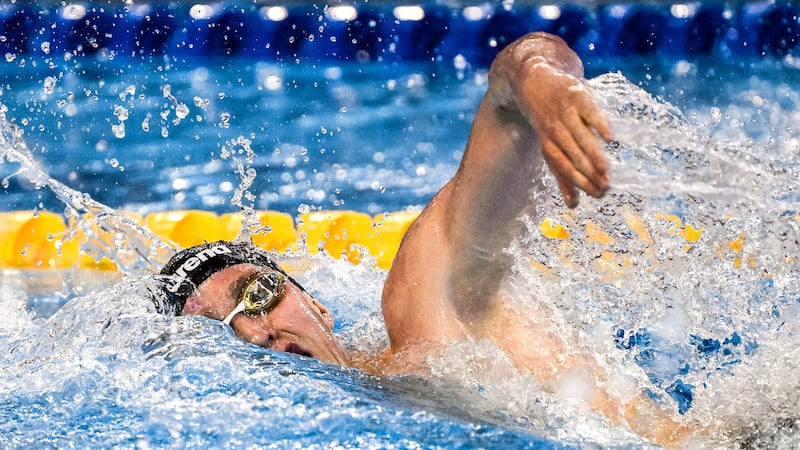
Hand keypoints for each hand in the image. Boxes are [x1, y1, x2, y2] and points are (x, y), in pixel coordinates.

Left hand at [519, 63, 613, 207]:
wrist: (532, 78)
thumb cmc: (546, 119)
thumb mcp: (549, 144)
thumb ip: (561, 174)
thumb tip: (573, 205)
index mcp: (548, 143)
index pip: (564, 168)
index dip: (579, 183)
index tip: (597, 195)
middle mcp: (554, 129)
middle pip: (573, 156)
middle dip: (589, 174)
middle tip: (606, 188)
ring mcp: (565, 111)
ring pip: (580, 138)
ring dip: (594, 156)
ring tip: (606, 171)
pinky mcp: (576, 95)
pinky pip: (589, 112)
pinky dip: (599, 125)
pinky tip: (611, 139)